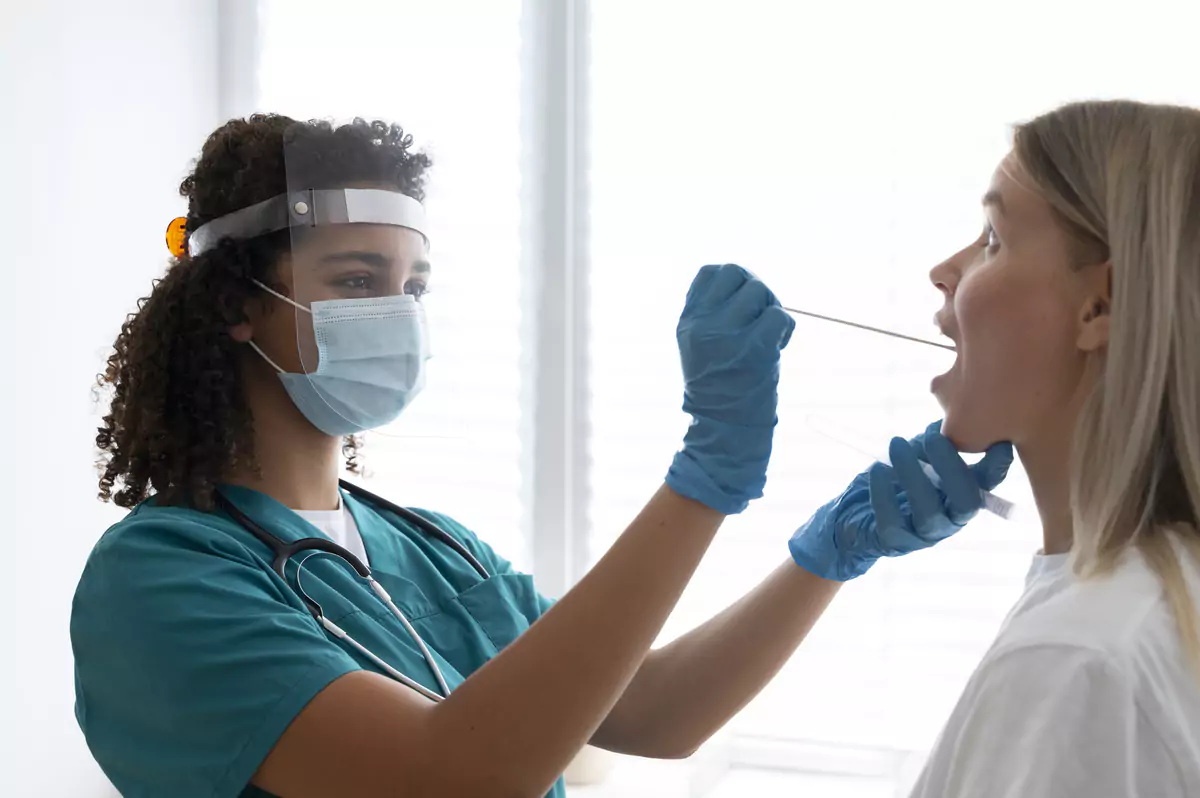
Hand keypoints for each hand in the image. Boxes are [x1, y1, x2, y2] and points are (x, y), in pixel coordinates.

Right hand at [665, 264, 795, 514]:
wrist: (722, 433)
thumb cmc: (719, 390)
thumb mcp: (701, 347)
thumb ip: (714, 316)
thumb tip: (746, 284)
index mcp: (688, 322)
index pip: (711, 272)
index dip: (733, 281)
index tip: (741, 305)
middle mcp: (703, 324)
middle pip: (739, 275)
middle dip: (757, 293)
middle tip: (760, 320)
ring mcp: (727, 335)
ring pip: (760, 292)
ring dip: (771, 310)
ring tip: (767, 337)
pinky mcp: (754, 348)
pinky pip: (778, 316)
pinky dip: (784, 329)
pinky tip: (777, 348)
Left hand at [788, 421, 1013, 580]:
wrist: (854, 513)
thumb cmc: (893, 478)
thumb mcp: (917, 454)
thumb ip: (935, 441)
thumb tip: (946, 421)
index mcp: (961, 494)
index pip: (988, 483)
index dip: (996, 465)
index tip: (996, 441)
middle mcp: (951, 517)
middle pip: (966, 501)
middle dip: (952, 467)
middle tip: (931, 438)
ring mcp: (925, 534)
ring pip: (929, 512)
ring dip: (914, 475)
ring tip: (896, 445)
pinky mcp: (895, 542)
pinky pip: (892, 521)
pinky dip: (883, 493)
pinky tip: (878, 469)